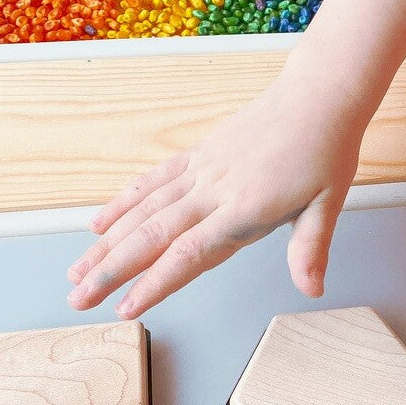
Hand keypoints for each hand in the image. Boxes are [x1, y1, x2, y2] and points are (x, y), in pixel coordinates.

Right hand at [66, 65, 363, 319]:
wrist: (317, 96)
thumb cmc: (326, 150)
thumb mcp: (328, 205)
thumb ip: (311, 248)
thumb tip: (311, 288)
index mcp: (245, 207)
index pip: (190, 254)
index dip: (155, 283)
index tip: (126, 308)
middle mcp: (215, 189)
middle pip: (152, 236)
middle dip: (112, 271)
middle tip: (79, 299)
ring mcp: (202, 170)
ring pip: (143, 210)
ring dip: (106, 243)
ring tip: (76, 271)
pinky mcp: (198, 154)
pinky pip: (152, 181)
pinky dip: (122, 203)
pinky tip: (99, 224)